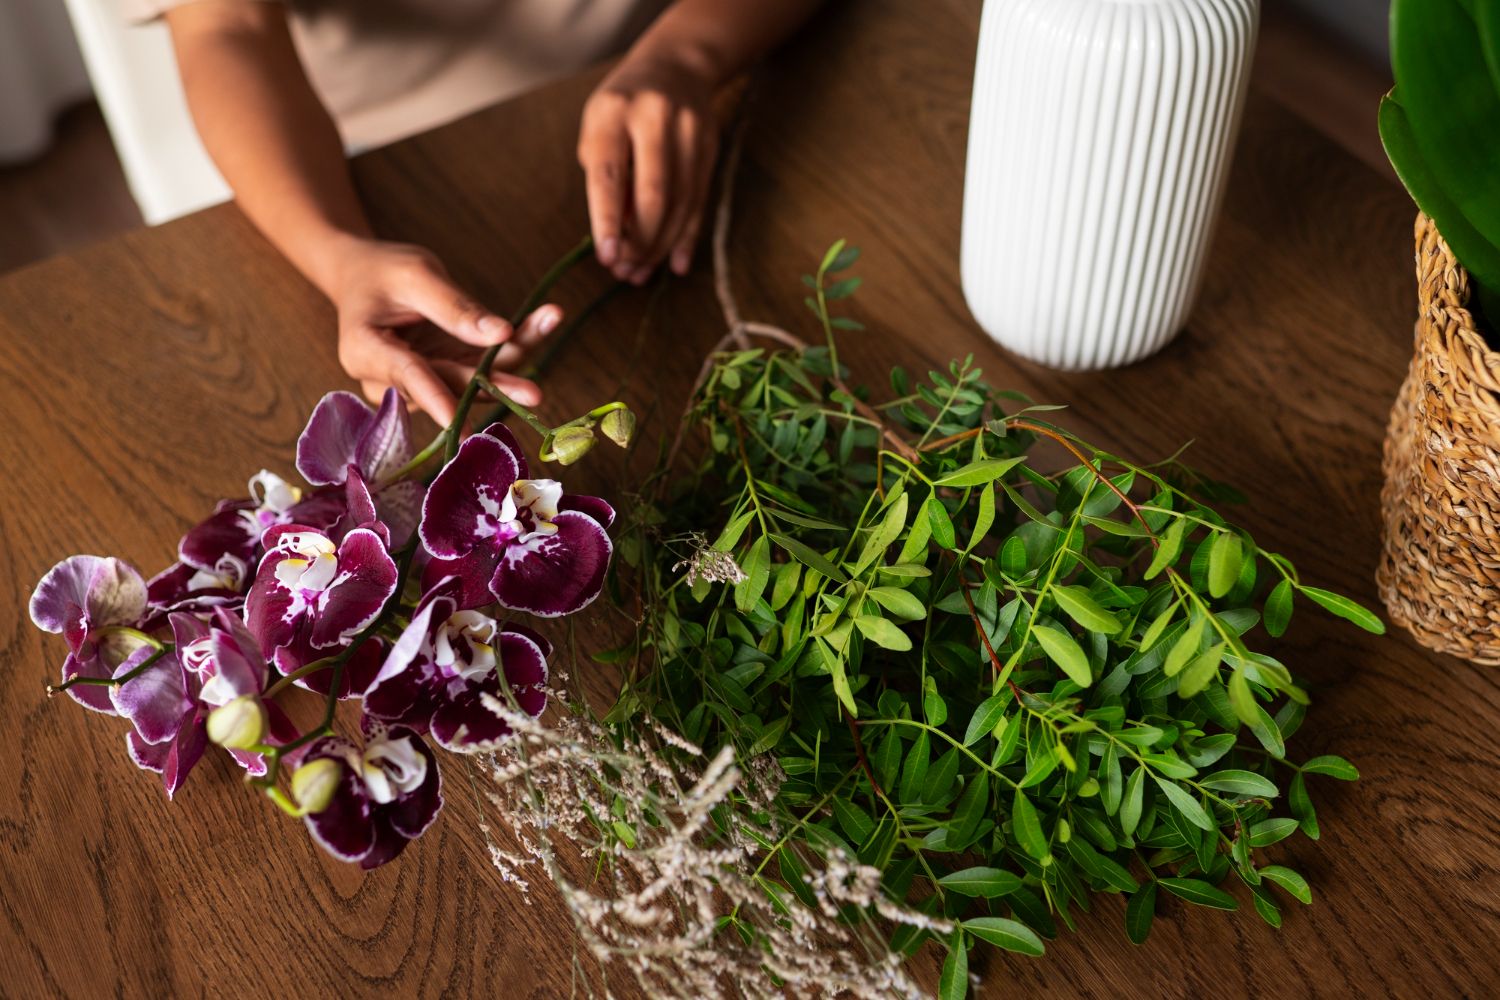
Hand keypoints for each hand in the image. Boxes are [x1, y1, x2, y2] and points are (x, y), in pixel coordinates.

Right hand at [324, 237, 560, 426]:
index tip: (462, 425)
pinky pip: (481, 367)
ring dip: (514, 356)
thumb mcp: (415, 276)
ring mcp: (419, 383)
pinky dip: (512, 346)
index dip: (438, 399)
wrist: (365, 277)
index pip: (407, 377)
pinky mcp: (444, 376)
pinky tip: (545, 319)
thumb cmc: (383, 271)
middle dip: (497, 381)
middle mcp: (389, 379)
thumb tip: (501, 335)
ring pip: (472, 378)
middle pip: (450, 382)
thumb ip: (454, 308)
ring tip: (548, 321)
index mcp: (365, 351)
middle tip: (534, 392)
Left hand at [578, 56, 718, 283]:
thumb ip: (606, 178)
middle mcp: (654, 118)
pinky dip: (686, 236)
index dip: (608, 221)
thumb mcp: (600, 128)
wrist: (675, 66)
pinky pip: (699, 201)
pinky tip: (675, 263)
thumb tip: (620, 238)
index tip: (606, 257)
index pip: (610, 175)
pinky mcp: (710, 146)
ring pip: (680, 203)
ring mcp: (689, 131)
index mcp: (614, 112)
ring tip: (640, 272)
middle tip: (624, 270)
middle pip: (653, 194)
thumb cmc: (623, 107)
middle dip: (640, 241)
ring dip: (660, 245)